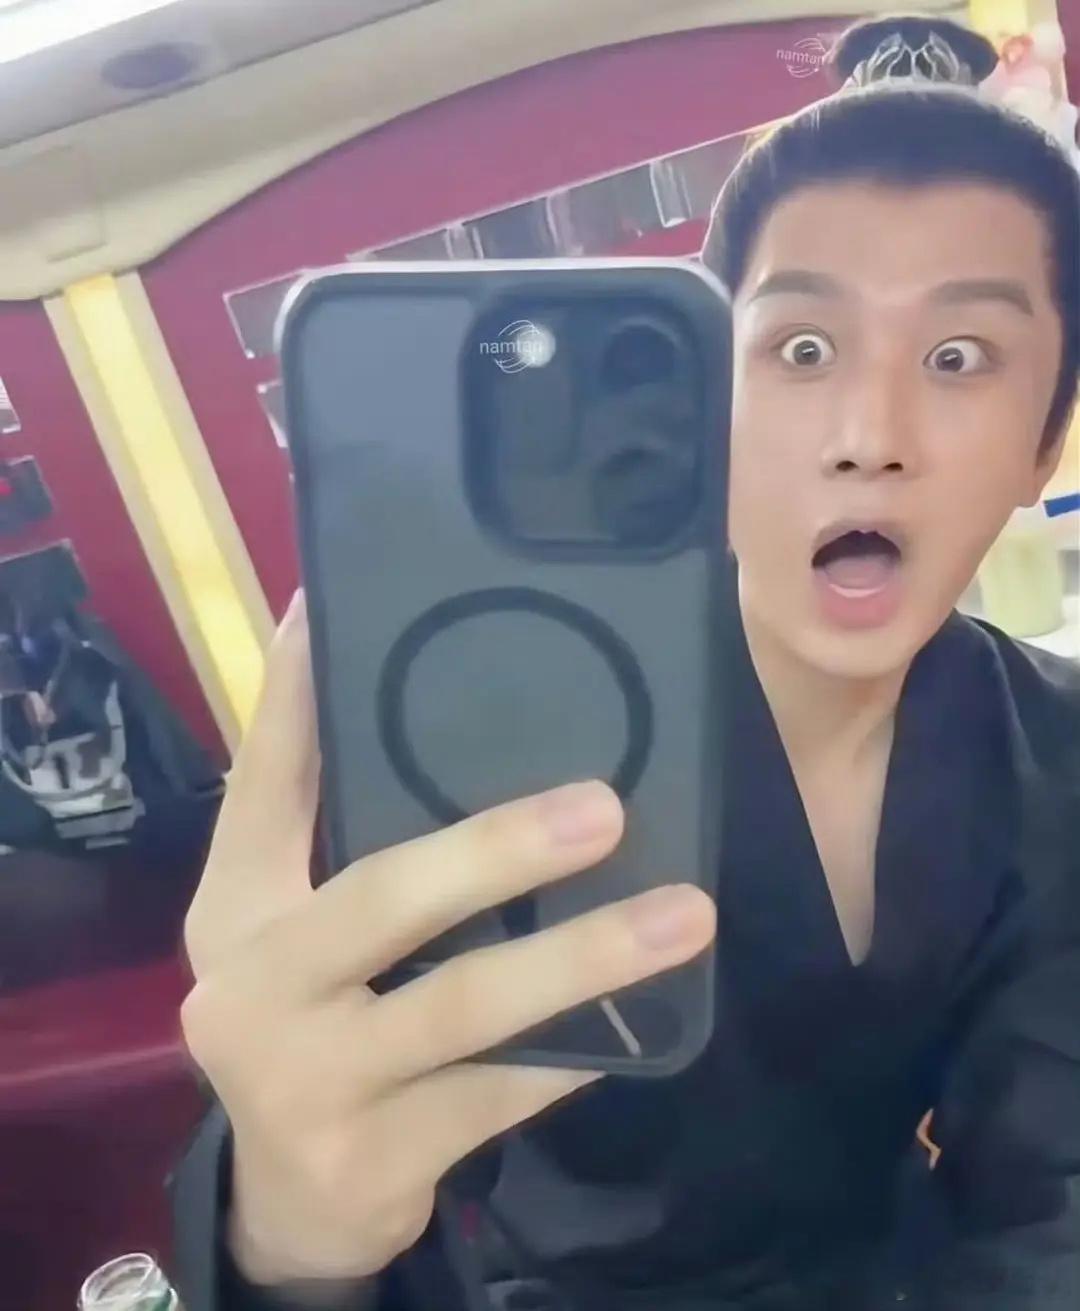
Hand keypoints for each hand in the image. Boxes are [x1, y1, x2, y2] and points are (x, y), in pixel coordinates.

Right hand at [180, 593, 715, 1285]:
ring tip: (683, 916)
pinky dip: (576, 1050)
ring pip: (461, 1007)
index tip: (328, 603)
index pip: (262, 782)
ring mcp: (307, 1080)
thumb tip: (429, 713)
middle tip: (606, 807)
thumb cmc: (311, 1024)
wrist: (292, 1200)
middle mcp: (251, 985)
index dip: (292, 696)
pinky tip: (641, 1018)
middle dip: (497, 850)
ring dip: (580, 958)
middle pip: (380, 899)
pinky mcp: (373, 1159)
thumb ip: (343, 842)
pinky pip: (501, 1093)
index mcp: (233, 907)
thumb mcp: (299, 932)